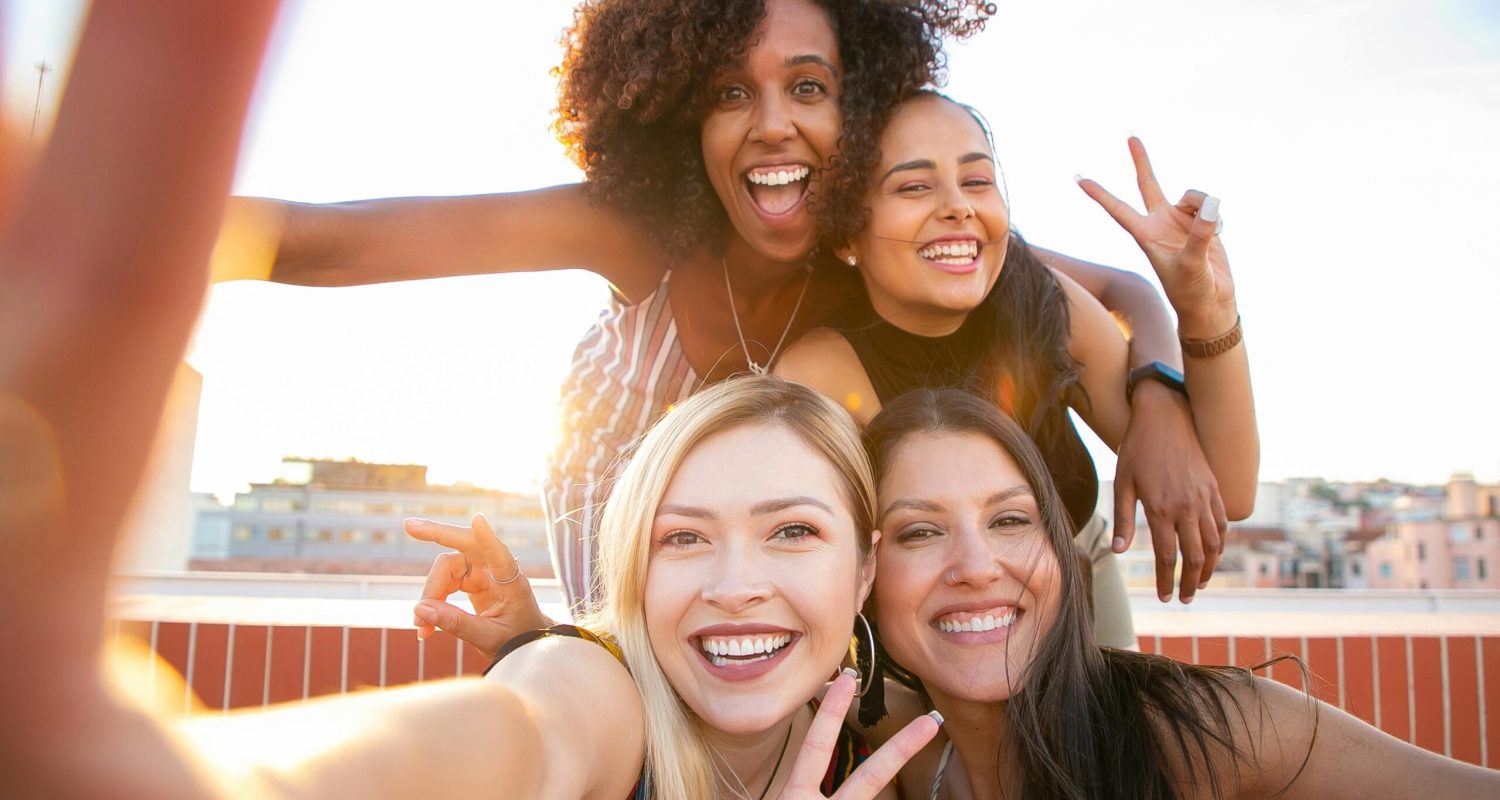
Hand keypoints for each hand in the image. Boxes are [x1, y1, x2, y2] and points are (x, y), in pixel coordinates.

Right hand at [405, 514, 553, 659]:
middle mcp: (497, 569)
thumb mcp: (488, 638)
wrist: (525, 639)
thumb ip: (457, 624)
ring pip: (446, 568)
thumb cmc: (517, 637)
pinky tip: (425, 626)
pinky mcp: (472, 578)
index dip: (487, 538)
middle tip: (409, 526)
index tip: (478, 519)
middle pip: (464, 545)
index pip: (500, 556)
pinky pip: (444, 582)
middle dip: (436, 534)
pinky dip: (432, 601)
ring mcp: (483, 570)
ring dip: (429, 594)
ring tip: (421, 627)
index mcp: (512, 582)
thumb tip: (419, 609)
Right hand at [781, 671, 939, 798]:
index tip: (847, 679)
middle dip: (903, 748)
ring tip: (912, 751)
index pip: (817, 746)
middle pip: (871, 777)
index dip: (832, 710)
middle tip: (932, 722)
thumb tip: (793, 789)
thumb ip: (792, 793)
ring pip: (871, 798)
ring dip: (883, 787)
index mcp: (794, 797)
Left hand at [1075, 137, 1236, 335]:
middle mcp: (1160, 223)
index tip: (1078, 178)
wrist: (1211, 302)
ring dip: (1203, 206)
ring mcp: (1180, 221)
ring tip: (1211, 231)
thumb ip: (1201, 234)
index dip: (1099, 194)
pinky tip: (1219, 233)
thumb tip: (1210, 204)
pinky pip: (1209, 205)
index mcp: (1146, 235)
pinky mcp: (1201, 223)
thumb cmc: (1192, 290)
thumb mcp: (1193, 264)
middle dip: (1141, 161)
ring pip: (1192, 196)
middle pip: (1147, 184)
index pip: (1118, 209)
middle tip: (1130, 136)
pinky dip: (1216, 216)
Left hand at [1113, 383, 1227, 602]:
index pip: (1167, 556)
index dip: (1166, 580)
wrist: (1164, 415)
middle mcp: (1188, 506)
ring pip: (1215, 542)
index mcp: (1162, 508)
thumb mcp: (1123, 483)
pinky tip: (1214, 554)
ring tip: (1200, 583)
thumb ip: (1124, 519)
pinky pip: (1223, 522)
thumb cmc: (1137, 448)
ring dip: (1209, 567)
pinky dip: (1221, 543)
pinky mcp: (1214, 487)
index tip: (1164, 597)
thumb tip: (1119, 552)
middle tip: (1185, 599)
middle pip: (1195, 555)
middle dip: (1190, 582)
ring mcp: (1205, 497)